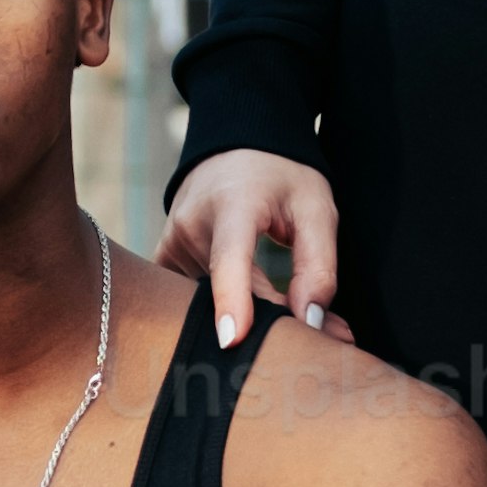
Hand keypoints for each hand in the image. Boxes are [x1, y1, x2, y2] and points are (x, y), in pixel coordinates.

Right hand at [156, 145, 338, 350]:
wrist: (236, 147)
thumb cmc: (282, 176)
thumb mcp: (317, 210)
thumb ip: (318, 267)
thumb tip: (310, 323)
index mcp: (234, 204)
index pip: (229, 259)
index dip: (232, 300)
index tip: (231, 339)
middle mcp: (193, 223)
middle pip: (227, 292)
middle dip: (269, 321)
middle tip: (323, 332)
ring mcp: (172, 239)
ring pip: (211, 300)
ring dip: (248, 312)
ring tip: (284, 304)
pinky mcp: (163, 254)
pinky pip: (189, 296)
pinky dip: (219, 306)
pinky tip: (242, 303)